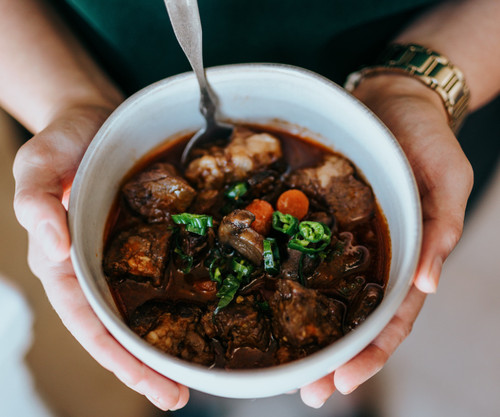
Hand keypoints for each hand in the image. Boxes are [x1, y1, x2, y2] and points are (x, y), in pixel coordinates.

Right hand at [13, 105, 188, 410]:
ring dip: (161, 345)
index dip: (118, 359)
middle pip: (117, 329)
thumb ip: (35, 201)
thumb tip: (53, 248)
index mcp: (63, 262)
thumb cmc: (61, 142)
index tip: (153, 388)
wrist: (92, 119)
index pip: (89, 323)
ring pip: (138, 311)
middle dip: (144, 367)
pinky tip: (202, 316)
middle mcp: (92, 268)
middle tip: (179, 397)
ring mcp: (118, 257)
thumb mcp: (38, 163)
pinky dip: (174, 302)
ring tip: (195, 374)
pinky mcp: (142, 240)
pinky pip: (159, 276)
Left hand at [300, 74, 472, 406]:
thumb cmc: (427, 138)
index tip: (342, 383)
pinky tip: (267, 297)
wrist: (392, 101)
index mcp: (408, 255)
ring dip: (311, 330)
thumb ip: (443, 228)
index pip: (392, 318)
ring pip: (328, 295)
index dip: (371, 353)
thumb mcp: (449, 177)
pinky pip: (304, 252)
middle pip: (356, 318)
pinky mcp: (321, 217)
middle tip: (306, 391)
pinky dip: (289, 278)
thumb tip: (428, 283)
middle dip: (334, 358)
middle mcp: (374, 256)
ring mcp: (346, 239)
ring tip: (285, 363)